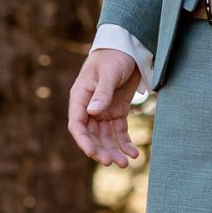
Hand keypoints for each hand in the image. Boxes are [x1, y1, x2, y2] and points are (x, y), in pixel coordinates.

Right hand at [68, 48, 142, 167]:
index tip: (92, 153)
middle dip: (101, 150)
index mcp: (80, 97)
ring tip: (125, 164)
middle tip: (113, 162)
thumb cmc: (113, 57)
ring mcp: (103, 111)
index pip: (77, 124)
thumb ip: (102, 93)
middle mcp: (90, 108)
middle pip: (92, 135)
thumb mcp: (108, 73)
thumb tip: (92, 112)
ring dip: (114, 150)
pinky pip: (119, 132)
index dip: (83, 140)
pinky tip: (134, 153)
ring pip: (106, 137)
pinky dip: (125, 143)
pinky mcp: (117, 112)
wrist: (127, 48)